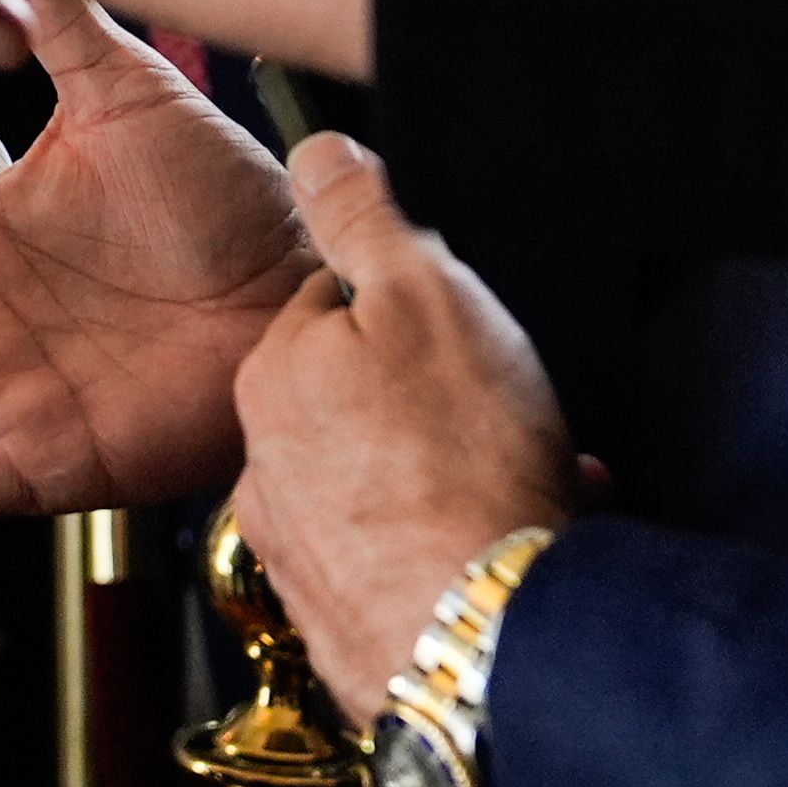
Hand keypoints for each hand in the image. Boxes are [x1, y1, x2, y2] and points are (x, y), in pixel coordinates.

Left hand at [224, 138, 568, 711]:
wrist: (491, 632)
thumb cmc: (463, 462)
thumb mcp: (424, 295)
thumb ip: (362, 219)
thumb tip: (318, 154)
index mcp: (273, 375)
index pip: (338, 308)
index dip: (415, 312)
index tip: (464, 334)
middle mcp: (262, 466)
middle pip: (361, 398)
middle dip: (439, 401)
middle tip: (505, 413)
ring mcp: (299, 551)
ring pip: (389, 480)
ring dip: (455, 473)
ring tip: (525, 481)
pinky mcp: (344, 620)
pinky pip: (406, 557)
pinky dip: (454, 542)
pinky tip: (509, 541)